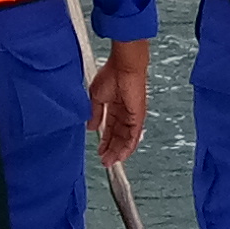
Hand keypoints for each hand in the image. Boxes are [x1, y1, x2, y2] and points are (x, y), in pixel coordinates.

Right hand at [88, 38, 152, 164]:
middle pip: (118, 136)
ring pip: (126, 139)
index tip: (100, 151)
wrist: (124, 66)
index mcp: (114, 106)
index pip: (110, 128)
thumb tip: (91, 127)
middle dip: (111, 150)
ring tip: (110, 162)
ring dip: (118, 151)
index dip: (105, 141)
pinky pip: (134, 135)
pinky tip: (122, 156)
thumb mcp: (96, 97)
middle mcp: (124, 113)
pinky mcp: (138, 116)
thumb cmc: (111, 74)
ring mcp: (132, 115)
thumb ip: (94, 113)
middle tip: (105, 162)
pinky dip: (128, 146)